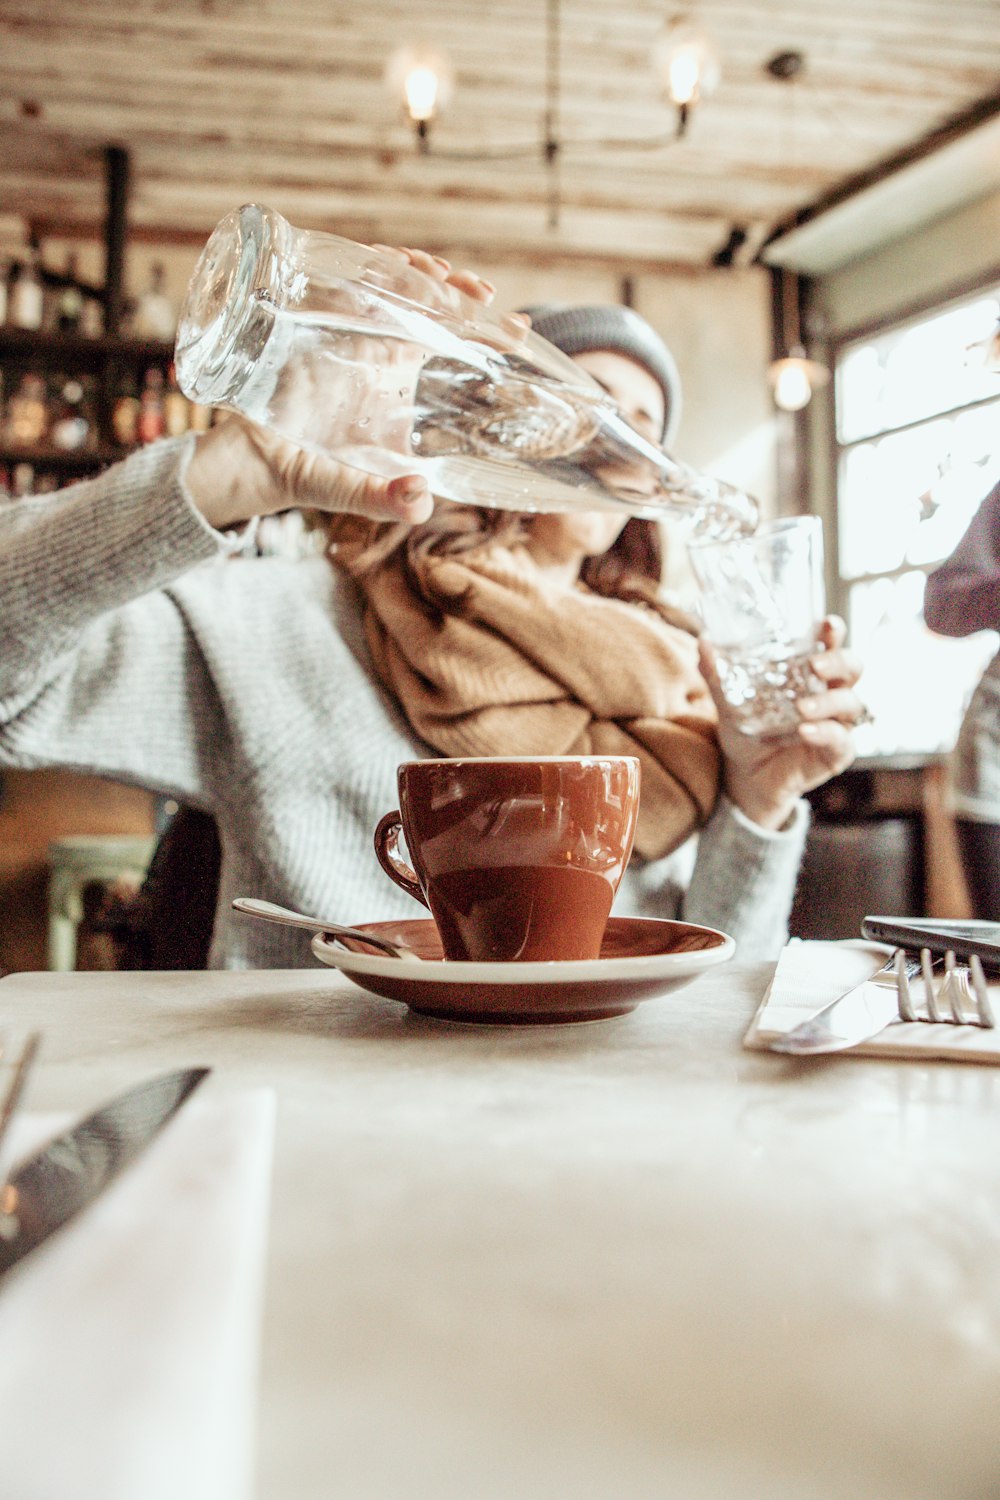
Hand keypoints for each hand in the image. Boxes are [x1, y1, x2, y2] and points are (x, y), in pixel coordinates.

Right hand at [183, 247, 495, 530]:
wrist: (243, 463)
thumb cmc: (300, 477)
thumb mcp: (350, 492)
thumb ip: (384, 501)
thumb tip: (420, 502)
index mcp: (396, 383)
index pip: (451, 346)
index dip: (485, 332)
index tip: (517, 326)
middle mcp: (377, 351)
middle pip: (429, 305)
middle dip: (458, 290)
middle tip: (482, 295)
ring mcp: (347, 330)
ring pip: (392, 282)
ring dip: (420, 271)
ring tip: (441, 277)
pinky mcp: (313, 315)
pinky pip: (347, 278)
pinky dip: (373, 265)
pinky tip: (394, 265)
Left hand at [699, 616, 867, 830]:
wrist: (746, 777)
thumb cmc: (747, 731)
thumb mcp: (729, 702)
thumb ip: (719, 675)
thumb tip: (704, 643)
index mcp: (810, 673)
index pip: (830, 644)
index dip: (834, 632)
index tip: (827, 624)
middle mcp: (829, 692)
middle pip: (853, 667)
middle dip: (839, 661)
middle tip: (815, 664)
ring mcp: (837, 722)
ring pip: (851, 702)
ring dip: (829, 701)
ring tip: (802, 708)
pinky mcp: (837, 751)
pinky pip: (841, 739)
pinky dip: (825, 732)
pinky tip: (806, 731)